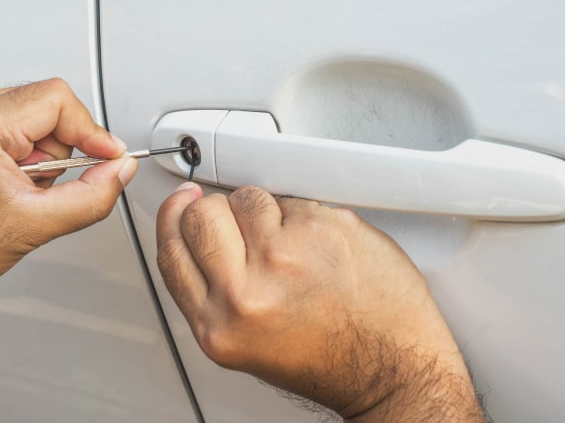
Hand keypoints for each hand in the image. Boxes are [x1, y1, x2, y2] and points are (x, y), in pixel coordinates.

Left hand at [0, 78, 135, 332]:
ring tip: (19, 191)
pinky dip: (25, 157)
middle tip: (44, 188)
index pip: (58, 100)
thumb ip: (92, 196)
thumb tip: (120, 171)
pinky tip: (8, 186)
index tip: (109, 157)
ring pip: (34, 119)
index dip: (92, 131)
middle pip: (48, 107)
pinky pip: (14, 128)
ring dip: (42, 157)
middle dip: (61, 151)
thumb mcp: (35, 226)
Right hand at [157, 184, 483, 421]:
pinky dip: (306, 217)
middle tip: (243, 224)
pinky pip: (296, 200)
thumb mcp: (244, 342)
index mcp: (219, 324)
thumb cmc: (327, 359)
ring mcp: (288, 254)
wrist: (390, 367)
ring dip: (267, 212)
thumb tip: (193, 232)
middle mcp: (248, 290)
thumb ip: (212, 290)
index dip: (174, 216)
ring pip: (251, 197)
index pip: (174, 248)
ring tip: (296, 248)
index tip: (182, 201)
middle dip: (218, 209)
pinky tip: (323, 249)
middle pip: (203, 212)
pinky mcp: (324, 228)